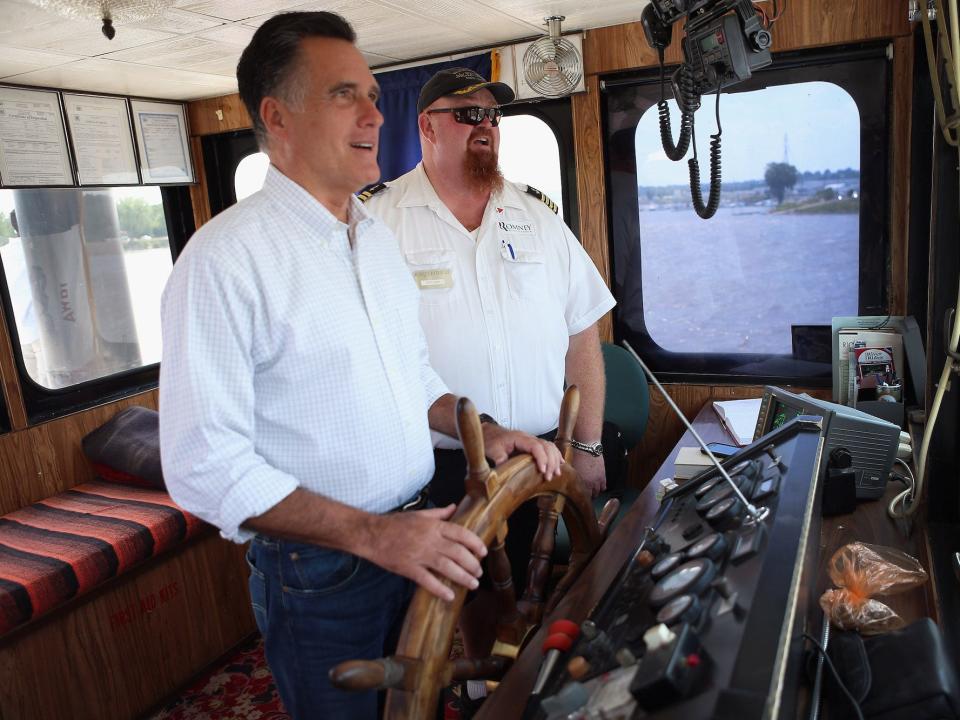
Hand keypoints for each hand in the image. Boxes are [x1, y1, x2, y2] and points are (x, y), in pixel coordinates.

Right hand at [368, 504, 486, 600]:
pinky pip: (427, 581)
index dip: (475, 543)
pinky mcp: (409, 568)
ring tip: (472, 584)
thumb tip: (454, 508)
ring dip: (462, 577)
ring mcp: (419, 555)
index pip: (461, 534)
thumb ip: (439, 513)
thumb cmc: (395, 523)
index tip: (483, 552)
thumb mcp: (419, 514)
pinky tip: (450, 596)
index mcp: (434, 526)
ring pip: (447, 567)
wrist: (372, 534)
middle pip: (457, 553)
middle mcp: (430, 540)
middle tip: (478, 572)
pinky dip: (440, 589)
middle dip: (472, 564)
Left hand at [482, 425, 563, 479]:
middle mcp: (528, 438)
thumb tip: (503, 469)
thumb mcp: (492, 449)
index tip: (542, 470)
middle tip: (549, 477)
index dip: (541, 458)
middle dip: (551, 462)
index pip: (535, 446)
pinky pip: (548, 448)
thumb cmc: (491, 440)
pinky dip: (556, 455)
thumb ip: (498, 458)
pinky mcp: (533, 445)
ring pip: (550, 447)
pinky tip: (560, 464)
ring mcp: (531, 441)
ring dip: (555, 460)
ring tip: (556, 473)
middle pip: (546, 446)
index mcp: (519, 438)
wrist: (489, 433)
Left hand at [572, 451, 605, 496]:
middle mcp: (590, 482)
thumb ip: (573, 476)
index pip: (583, 495)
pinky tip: (599, 486)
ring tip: (593, 491)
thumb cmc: (577, 456)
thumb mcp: (573, 468)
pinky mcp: (603, 475)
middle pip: (592, 495)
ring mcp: (598, 479)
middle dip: (590, 496)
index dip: (582, 497)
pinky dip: (602, 487)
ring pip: (598, 491)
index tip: (581, 498)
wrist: (587, 447)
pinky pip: (604, 486)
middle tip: (588, 495)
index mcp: (581, 481)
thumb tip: (571, 481)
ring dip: (596, 492)